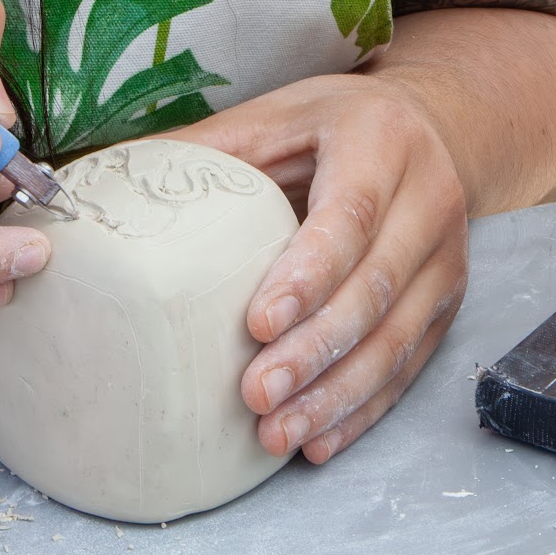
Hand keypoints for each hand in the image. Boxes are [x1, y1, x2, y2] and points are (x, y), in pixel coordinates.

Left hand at [175, 74, 469, 463]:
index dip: (307, 274)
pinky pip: (408, 365)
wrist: (434, 128)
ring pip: (397, 338)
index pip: (350, 216)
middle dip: (315, 350)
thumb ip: (209, 148)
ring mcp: (445, 258)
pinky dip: (363, 409)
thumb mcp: (277, 115)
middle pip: (375, 287)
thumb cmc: (337, 125)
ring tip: (278, 432)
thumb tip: (108, 176)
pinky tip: (319, 439)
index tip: (256, 324)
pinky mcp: (447, 303)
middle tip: (256, 394)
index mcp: (382, 142)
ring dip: (337, 394)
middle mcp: (428, 201)